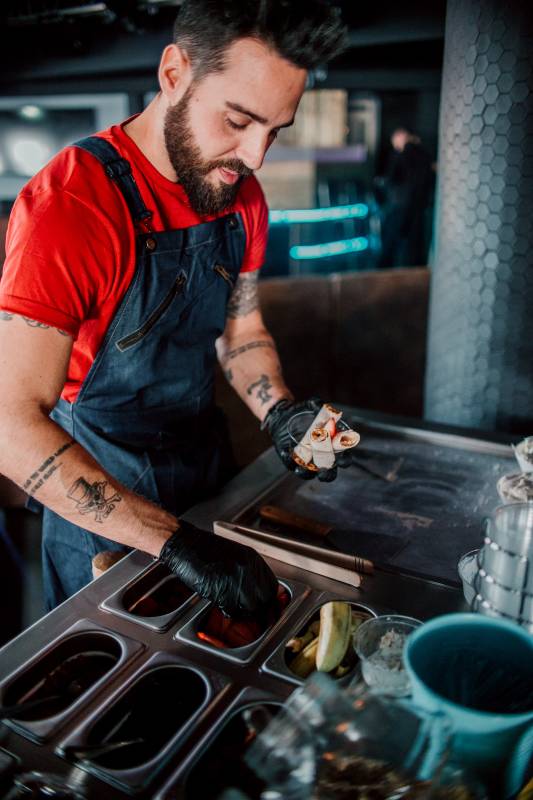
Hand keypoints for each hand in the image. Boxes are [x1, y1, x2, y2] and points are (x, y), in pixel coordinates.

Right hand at [159, 521, 278, 618]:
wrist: (186, 545)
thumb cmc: (206, 549)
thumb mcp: (236, 555)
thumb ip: (250, 572)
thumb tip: (257, 590)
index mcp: (254, 560)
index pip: (272, 587)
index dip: (267, 599)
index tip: (263, 605)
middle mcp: (249, 570)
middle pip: (264, 600)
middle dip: (257, 608)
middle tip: (247, 610)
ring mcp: (236, 581)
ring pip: (250, 608)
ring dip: (241, 611)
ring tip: (231, 604)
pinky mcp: (222, 591)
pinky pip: (231, 610)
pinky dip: (227, 610)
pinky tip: (220, 602)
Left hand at [262, 397, 342, 482]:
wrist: (285, 414)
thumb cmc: (304, 411)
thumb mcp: (311, 405)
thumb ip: (318, 405)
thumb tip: (322, 406)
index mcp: (333, 445)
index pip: (344, 457)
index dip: (345, 460)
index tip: (342, 460)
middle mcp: (321, 456)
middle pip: (329, 472)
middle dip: (327, 475)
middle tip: (323, 473)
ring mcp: (307, 460)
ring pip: (309, 473)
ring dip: (305, 473)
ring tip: (300, 469)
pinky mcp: (292, 460)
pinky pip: (291, 464)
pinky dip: (289, 461)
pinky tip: (286, 453)